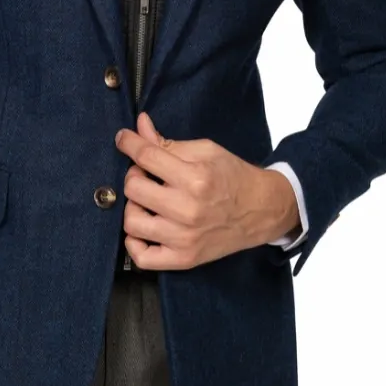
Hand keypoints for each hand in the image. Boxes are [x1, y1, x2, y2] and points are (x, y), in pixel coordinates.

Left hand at [114, 111, 299, 268]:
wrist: (261, 210)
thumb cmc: (233, 177)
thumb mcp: (206, 151)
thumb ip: (169, 142)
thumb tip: (139, 126)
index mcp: (195, 178)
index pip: (146, 157)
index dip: (128, 143)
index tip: (123, 139)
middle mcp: (188, 210)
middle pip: (134, 188)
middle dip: (134, 174)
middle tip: (146, 173)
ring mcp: (185, 238)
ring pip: (132, 222)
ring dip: (133, 206)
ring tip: (146, 200)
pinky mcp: (184, 259)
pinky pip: (143, 258)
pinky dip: (134, 244)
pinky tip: (143, 228)